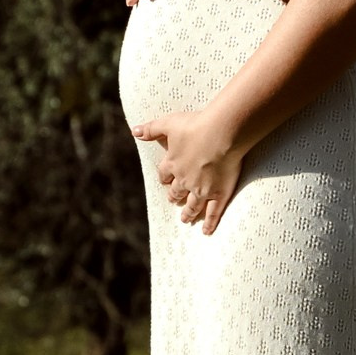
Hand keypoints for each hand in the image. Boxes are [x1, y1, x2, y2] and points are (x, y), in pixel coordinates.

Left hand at [137, 104, 249, 235]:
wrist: (221, 133)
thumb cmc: (196, 125)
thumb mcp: (169, 123)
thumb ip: (151, 129)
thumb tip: (134, 131)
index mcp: (172, 163)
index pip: (164, 174)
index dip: (164, 178)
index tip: (165, 181)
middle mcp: (184, 179)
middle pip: (177, 191)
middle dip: (175, 196)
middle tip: (173, 200)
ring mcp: (201, 189)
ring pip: (192, 205)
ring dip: (188, 213)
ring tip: (185, 219)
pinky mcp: (218, 194)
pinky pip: (213, 213)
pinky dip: (209, 223)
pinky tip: (206, 231)